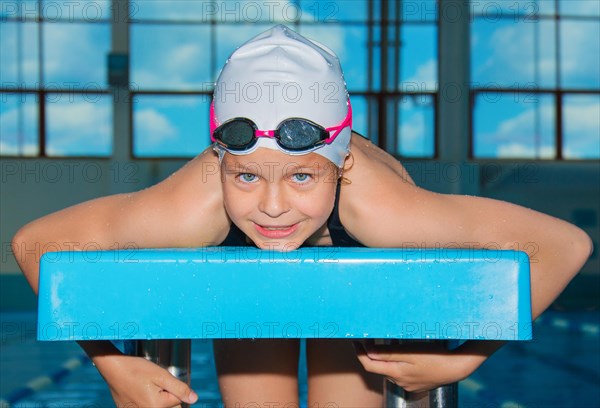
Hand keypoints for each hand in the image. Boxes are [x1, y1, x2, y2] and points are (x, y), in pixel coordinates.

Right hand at [94, 353, 198, 406]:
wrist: (113, 368)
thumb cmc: (137, 369)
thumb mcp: (161, 375)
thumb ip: (179, 388)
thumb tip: (194, 399)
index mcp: (157, 407)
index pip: (179, 401)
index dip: (175, 388)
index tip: (165, 379)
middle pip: (169, 407)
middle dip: (168, 395)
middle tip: (156, 382)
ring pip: (158, 406)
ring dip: (158, 397)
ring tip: (148, 385)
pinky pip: (145, 405)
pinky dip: (147, 398)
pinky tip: (141, 389)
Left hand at [354, 340, 479, 392]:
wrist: (457, 368)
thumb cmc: (435, 356)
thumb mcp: (410, 352)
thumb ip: (388, 353)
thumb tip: (368, 352)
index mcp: (397, 373)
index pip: (369, 365)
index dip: (359, 353)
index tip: (355, 341)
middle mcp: (400, 382)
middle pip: (378, 368)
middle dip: (371, 354)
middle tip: (368, 338)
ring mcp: (408, 384)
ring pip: (390, 370)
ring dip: (385, 358)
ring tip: (386, 342)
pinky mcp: (416, 383)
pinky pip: (401, 373)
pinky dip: (397, 363)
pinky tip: (403, 353)